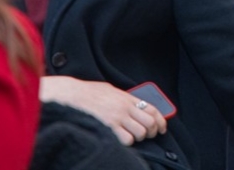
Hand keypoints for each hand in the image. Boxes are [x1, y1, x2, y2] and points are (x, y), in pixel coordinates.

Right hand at [40, 76, 167, 145]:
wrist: (71, 95)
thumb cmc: (88, 92)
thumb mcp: (110, 89)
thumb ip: (122, 97)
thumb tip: (132, 103)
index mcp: (127, 97)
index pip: (153, 109)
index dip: (160, 121)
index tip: (161, 128)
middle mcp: (125, 108)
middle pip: (150, 123)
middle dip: (151, 132)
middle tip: (147, 135)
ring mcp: (117, 118)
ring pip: (140, 133)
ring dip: (138, 138)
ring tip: (130, 136)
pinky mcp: (109, 128)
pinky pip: (127, 140)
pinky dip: (126, 143)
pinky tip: (119, 139)